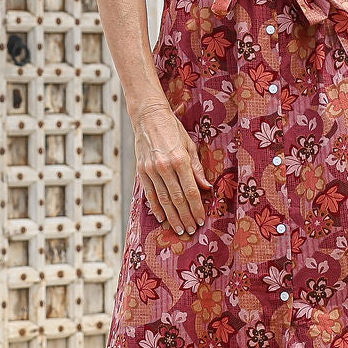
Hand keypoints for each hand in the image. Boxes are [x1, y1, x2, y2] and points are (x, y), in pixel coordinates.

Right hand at [133, 105, 212, 234]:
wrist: (148, 117)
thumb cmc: (172, 129)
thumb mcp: (189, 146)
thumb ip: (197, 168)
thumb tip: (206, 187)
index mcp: (180, 159)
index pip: (190, 191)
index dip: (196, 208)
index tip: (201, 219)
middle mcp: (165, 166)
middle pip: (177, 199)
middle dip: (186, 217)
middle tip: (191, 230)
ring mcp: (151, 170)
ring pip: (163, 199)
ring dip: (172, 217)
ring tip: (179, 229)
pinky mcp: (141, 171)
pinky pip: (149, 194)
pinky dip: (156, 207)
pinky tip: (162, 218)